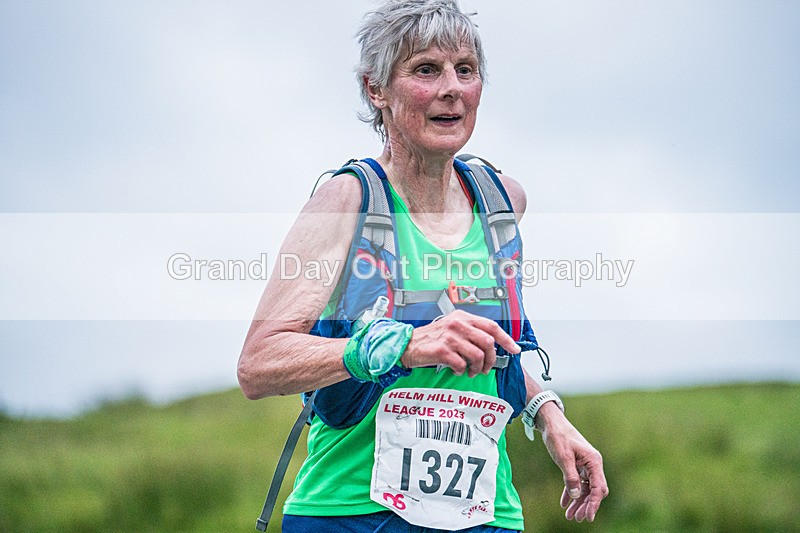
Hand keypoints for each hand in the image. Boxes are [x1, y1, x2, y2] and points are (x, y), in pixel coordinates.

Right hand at [400, 310, 520, 377]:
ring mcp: (450, 337)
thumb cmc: (431, 338)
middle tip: (486, 368)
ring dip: (477, 368)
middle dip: (491, 359)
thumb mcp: (452, 327)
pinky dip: (461, 371)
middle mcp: (457, 324)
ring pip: (477, 355)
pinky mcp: (442, 350)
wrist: (408, 344)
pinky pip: (461, 364)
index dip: (506, 339)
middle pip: (488, 342)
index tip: (514, 349)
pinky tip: (456, 370)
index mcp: (463, 317)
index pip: (491, 326)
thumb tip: (492, 345)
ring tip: (471, 371)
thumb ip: (471, 332)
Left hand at [538, 405, 608, 521]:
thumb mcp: (563, 457)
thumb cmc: (558, 436)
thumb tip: (575, 495)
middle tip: (577, 518)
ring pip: (584, 489)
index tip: (588, 516)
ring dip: (578, 502)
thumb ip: (570, 476)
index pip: (599, 488)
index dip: (594, 503)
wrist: (551, 423)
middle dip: (586, 506)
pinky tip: (564, 504)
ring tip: (570, 516)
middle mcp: (592, 465)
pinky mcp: (576, 466)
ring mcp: (584, 466)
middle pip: (593, 491)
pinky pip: (576, 483)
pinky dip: (571, 493)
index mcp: (594, 461)